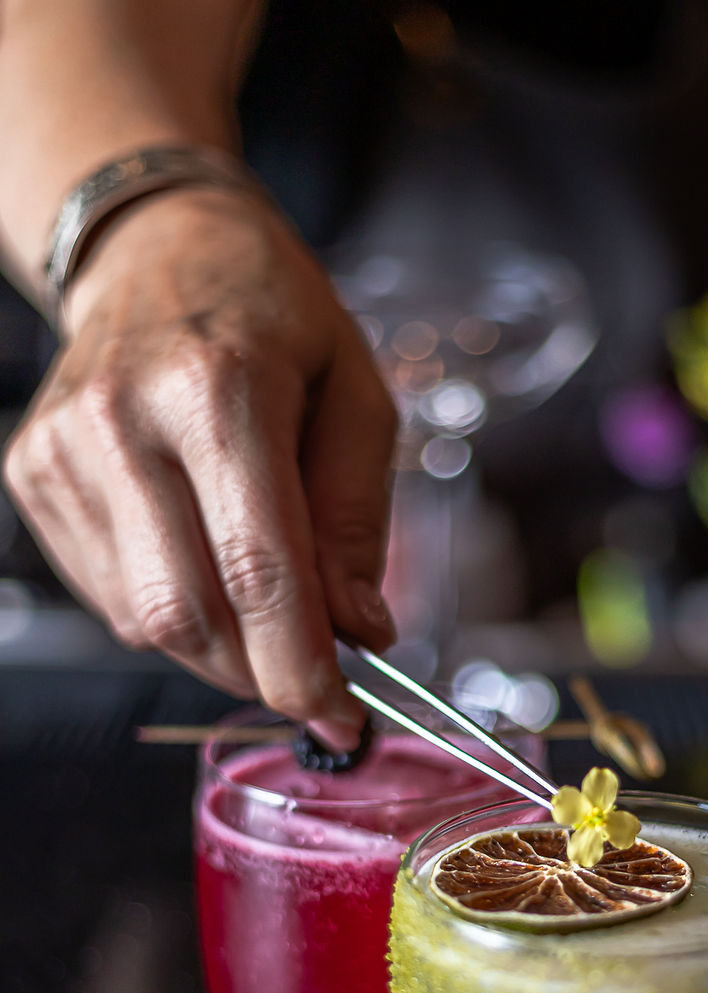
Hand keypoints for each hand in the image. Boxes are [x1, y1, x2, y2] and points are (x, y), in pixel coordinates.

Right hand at [3, 185, 396, 747]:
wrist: (155, 245)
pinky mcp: (33, 475)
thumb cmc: (271, 316)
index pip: (259, 568)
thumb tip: (360, 630)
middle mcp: (123, 419)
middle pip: (190, 613)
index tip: (342, 718)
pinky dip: (174, 612)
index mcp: (217, 386)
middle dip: (262, 671)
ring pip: (146, 619)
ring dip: (221, 648)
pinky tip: (203, 563)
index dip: (302, 665)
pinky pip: (112, 597)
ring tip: (263, 602)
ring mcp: (63, 450)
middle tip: (313, 672)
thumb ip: (357, 518)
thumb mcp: (353, 394)